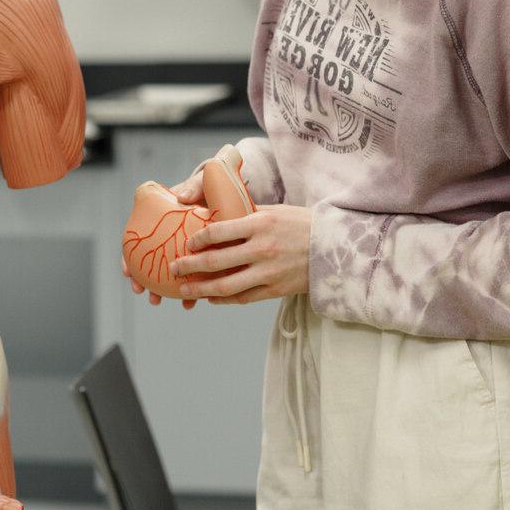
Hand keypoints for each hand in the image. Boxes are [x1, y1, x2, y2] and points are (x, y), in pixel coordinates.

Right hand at [121, 158, 212, 308]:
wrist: (230, 194)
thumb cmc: (211, 188)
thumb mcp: (201, 183)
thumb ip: (193, 186)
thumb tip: (182, 196)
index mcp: (161, 219)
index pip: (138, 239)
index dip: (129, 256)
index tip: (127, 270)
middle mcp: (167, 236)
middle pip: (147, 260)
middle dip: (142, 279)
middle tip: (141, 291)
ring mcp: (181, 249)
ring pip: (166, 272)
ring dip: (160, 289)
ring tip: (158, 301)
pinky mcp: (200, 259)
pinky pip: (191, 278)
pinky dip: (189, 291)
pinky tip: (190, 303)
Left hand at [169, 203, 310, 304]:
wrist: (336, 249)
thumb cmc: (302, 224)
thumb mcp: (275, 211)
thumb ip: (246, 214)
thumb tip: (217, 212)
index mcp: (260, 224)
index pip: (218, 231)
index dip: (197, 239)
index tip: (186, 243)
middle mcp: (262, 249)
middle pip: (216, 261)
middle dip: (190, 266)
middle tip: (173, 268)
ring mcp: (269, 272)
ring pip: (226, 285)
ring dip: (201, 289)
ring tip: (185, 290)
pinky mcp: (275, 290)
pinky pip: (243, 298)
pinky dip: (224, 299)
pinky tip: (211, 297)